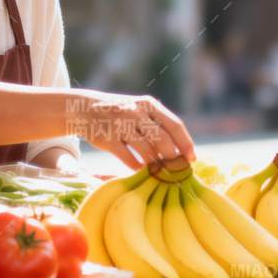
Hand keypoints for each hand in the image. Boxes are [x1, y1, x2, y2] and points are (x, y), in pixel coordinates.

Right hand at [67, 91, 196, 169]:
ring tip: (159, 172)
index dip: (186, 144)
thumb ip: (158, 124)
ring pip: (146, 150)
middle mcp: (136, 112)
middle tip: (175, 170)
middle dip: (172, 158)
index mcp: (148, 105)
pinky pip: (128, 158)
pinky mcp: (107, 138)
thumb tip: (181, 150)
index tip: (191, 159)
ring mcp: (120, 124)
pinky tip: (140, 170)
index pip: (175, 125)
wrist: (85, 108)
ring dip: (155, 165)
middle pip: (163, 140)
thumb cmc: (120, 113)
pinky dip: (137, 167)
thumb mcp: (140, 109)